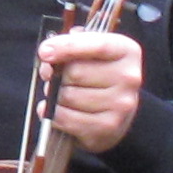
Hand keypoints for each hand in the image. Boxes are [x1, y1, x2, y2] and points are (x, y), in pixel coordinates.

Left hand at [40, 27, 143, 151]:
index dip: (67, 47)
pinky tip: (61, 110)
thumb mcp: (90, 51)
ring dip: (55, 96)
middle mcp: (128, 78)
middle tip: (56, 78)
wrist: (116, 111)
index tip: (44, 52)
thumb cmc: (97, 75)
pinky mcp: (108, 127)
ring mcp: (120, 105)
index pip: (97, 46)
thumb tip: (47, 52)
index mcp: (127, 51)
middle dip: (57, 75)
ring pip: (68, 96)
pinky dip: (55, 114)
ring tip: (63, 95)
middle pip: (75, 72)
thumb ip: (70, 45)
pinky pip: (66, 118)